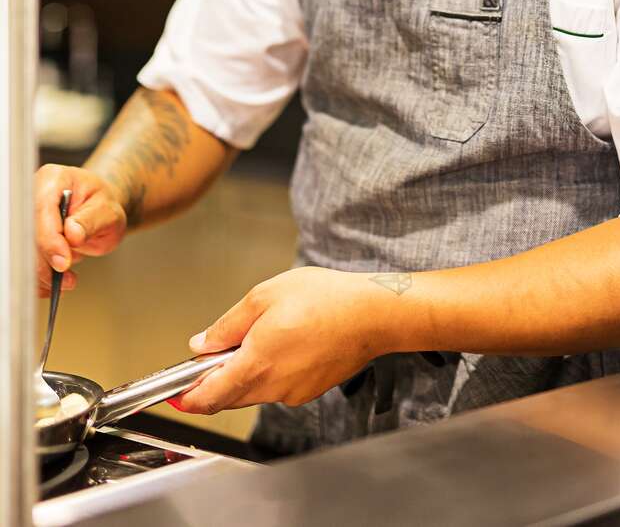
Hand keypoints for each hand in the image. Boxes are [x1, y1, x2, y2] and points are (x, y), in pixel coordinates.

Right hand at [35, 164, 127, 295]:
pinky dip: (39, 278)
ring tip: (68, 281)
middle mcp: (34, 195)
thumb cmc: (103, 206)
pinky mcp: (26, 236)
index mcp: (54, 179)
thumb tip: (72, 234)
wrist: (99, 212)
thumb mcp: (108, 211)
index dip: (50, 239)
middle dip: (46, 262)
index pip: (42, 209)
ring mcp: (27, 216)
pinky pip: (26, 261)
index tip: (64, 261)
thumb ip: (91, 221)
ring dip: (43, 273)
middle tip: (67, 278)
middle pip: (27, 233)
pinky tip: (55, 284)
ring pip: (24, 250)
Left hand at [171, 267, 389, 413]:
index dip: (186, 397)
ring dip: (244, 373)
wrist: (372, 314)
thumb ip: (227, 325)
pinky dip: (270, 372)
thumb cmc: (325, 300)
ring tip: (259, 335)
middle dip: (215, 379)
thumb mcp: (264, 296)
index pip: (208, 396)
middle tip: (215, 352)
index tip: (174, 393)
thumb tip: (201, 344)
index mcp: (255, 363)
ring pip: (254, 391)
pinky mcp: (309, 390)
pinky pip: (277, 387)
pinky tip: (284, 343)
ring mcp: (292, 392)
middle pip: (229, 396)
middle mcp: (272, 387)